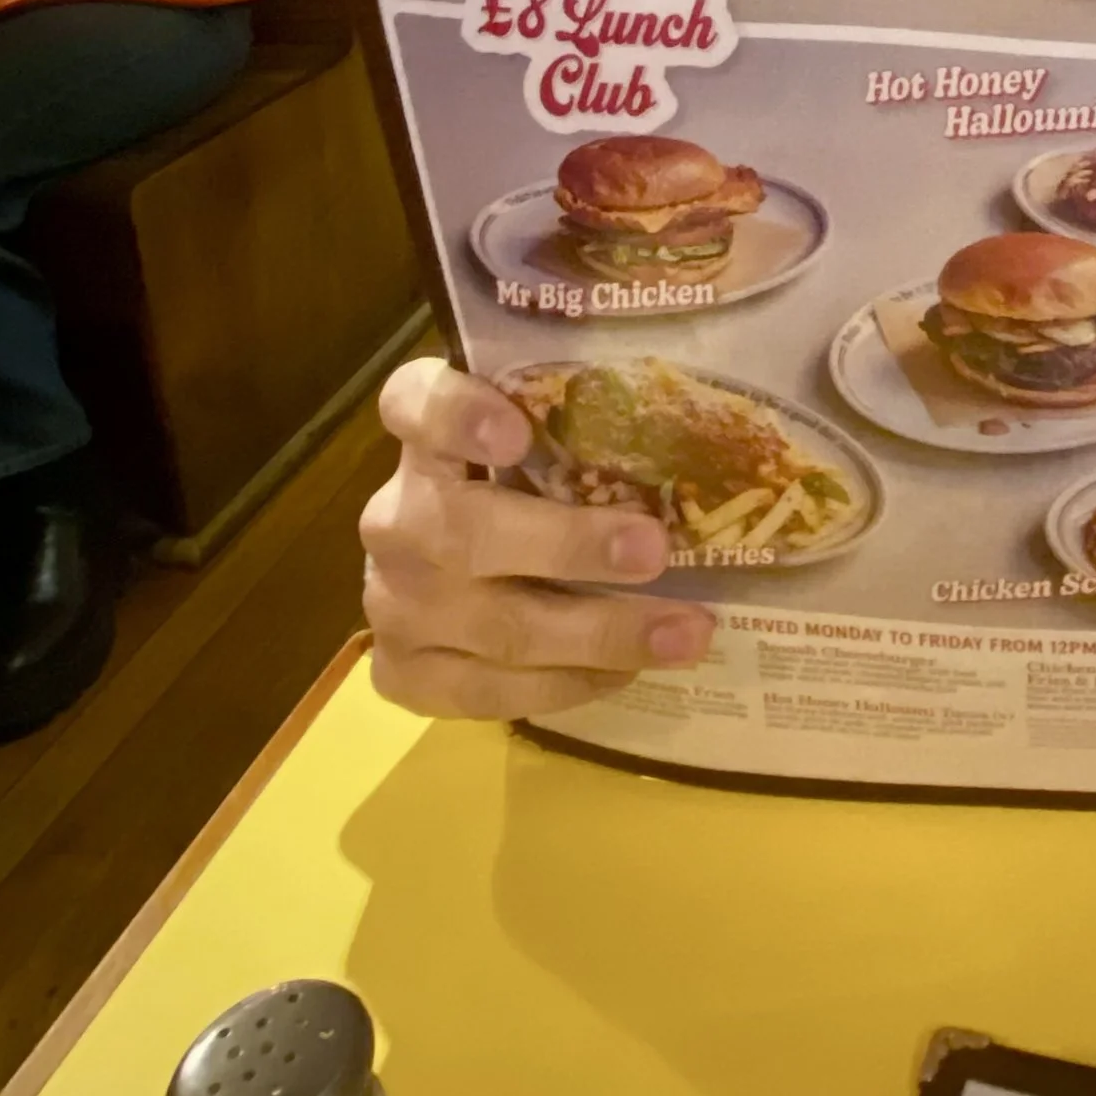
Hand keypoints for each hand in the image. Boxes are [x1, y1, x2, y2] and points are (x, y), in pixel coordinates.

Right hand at [361, 359, 715, 718]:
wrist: (431, 588)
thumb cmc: (510, 498)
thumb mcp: (536, 449)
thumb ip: (581, 427)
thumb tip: (703, 411)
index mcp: (424, 442)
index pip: (414, 404)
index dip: (458, 415)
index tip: (517, 432)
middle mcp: (398, 518)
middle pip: (466, 531)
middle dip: (568, 545)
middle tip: (655, 550)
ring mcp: (392, 603)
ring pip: (495, 625)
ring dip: (599, 633)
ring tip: (686, 632)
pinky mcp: (401, 673)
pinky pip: (485, 691)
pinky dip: (564, 685)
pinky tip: (623, 672)